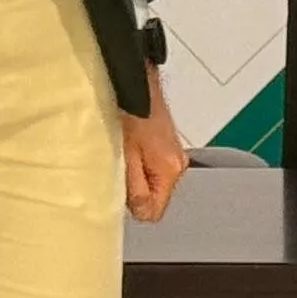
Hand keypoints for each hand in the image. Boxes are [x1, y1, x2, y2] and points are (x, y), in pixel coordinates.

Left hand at [124, 71, 187, 223]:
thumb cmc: (129, 113)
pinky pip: (154, 167)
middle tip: (118, 169)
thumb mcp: (125, 155)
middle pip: (155, 197)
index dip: (135, 207)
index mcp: (170, 170)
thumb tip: (139, 213)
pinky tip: (129, 147)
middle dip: (136, 191)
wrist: (137, 84)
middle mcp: (178, 165)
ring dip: (137, 176)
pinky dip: (141, 163)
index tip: (119, 193)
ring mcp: (175, 155)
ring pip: (154, 182)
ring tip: (123, 155)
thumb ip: (134, 187)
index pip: (155, 212)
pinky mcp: (169, 146)